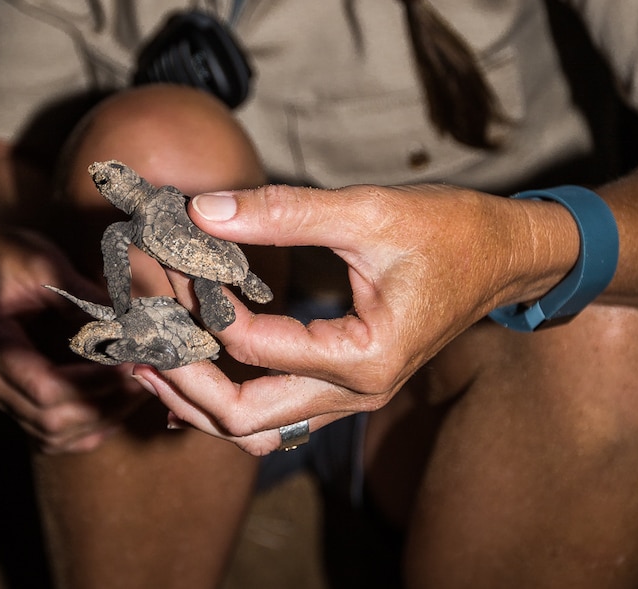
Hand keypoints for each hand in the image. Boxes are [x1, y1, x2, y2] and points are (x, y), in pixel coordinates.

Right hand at [0, 226, 145, 452]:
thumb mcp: (43, 262)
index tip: (132, 362)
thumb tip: (125, 323)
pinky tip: (117, 404)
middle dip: (105, 402)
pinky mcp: (13, 399)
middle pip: (51, 420)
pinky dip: (86, 428)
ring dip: (100, 418)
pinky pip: (49, 434)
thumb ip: (79, 296)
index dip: (95, 383)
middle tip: (145, 374)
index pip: (46, 388)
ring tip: (139, 387)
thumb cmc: (9, 253)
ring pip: (53, 436)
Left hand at [132, 182, 552, 455]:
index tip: (165, 261)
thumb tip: (204, 211)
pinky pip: (274, 410)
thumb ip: (284, 213)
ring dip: (198, 397)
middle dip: (179, 379)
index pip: (253, 349)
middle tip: (133, 336)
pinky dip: (227, 390)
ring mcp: (350, 398)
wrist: (504, 255)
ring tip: (149, 356)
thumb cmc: (449, 230)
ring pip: (254, 427)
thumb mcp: (368, 211)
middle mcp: (355, 394)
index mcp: (364, 358)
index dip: (199, 306)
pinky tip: (196, 356)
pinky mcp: (345, 384)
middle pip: (242, 419)